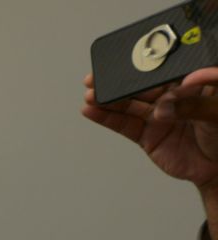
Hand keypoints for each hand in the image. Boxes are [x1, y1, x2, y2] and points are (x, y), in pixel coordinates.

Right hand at [83, 70, 217, 190]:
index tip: (132, 56)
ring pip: (130, 104)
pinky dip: (107, 118)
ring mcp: (158, 115)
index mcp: (194, 82)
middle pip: (143, 85)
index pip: (169, 68)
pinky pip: (124, 125)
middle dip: (121, 79)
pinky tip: (91, 110)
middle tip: (101, 74)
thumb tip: (168, 101)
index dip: (149, 60)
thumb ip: (195, 104)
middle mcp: (173, 96)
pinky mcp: (147, 135)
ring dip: (109, 98)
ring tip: (91, 93)